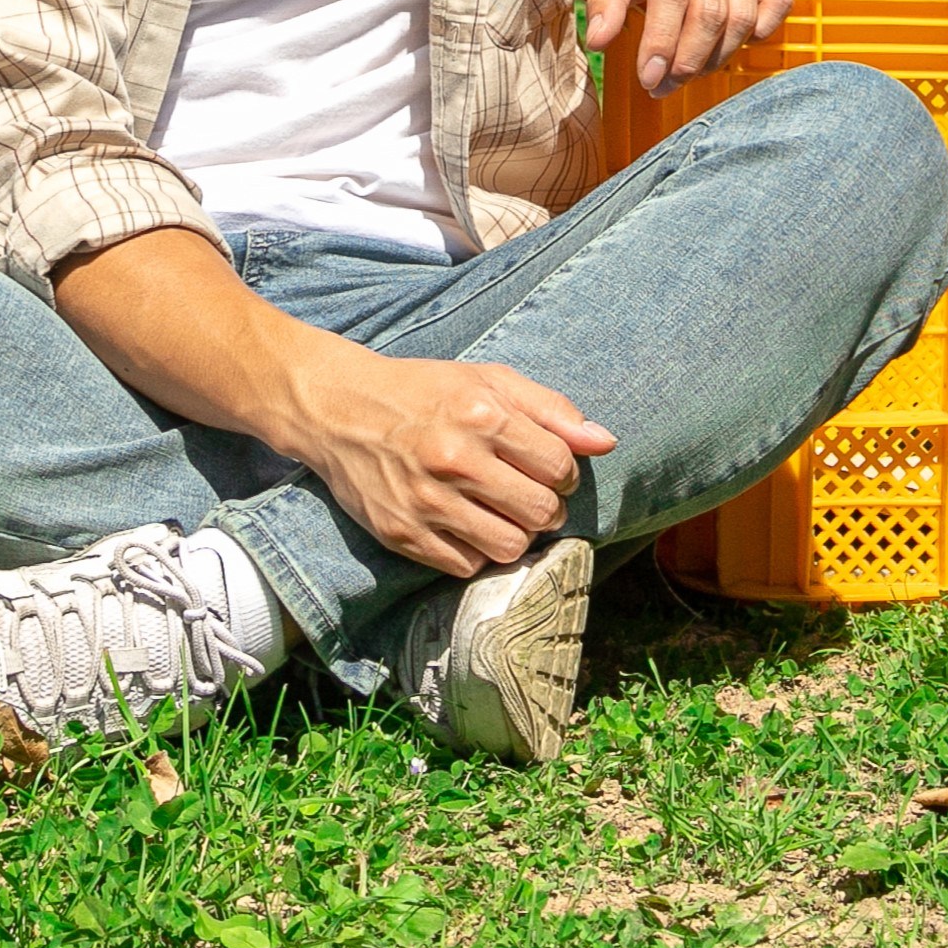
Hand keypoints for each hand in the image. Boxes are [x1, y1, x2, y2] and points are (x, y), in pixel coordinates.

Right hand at [287, 341, 615, 575]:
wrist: (340, 410)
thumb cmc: (424, 392)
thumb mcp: (487, 380)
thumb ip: (551, 409)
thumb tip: (606, 442)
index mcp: (481, 414)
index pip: (559, 466)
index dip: (562, 472)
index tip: (545, 467)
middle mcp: (454, 459)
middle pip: (541, 513)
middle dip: (545, 507)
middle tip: (527, 493)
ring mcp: (426, 501)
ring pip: (510, 547)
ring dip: (516, 534)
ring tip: (501, 512)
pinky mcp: (404, 535)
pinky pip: (468, 566)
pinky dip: (477, 551)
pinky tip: (466, 524)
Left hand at [586, 0, 793, 98]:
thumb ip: (603, 1)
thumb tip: (597, 41)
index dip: (662, 42)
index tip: (649, 77)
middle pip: (710, 12)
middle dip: (687, 60)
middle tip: (664, 84)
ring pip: (742, 16)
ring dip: (716, 56)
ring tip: (688, 70)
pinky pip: (778, 3)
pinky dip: (761, 31)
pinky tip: (731, 42)